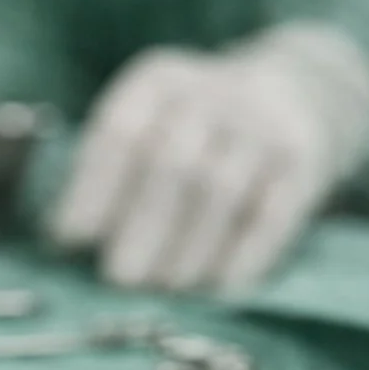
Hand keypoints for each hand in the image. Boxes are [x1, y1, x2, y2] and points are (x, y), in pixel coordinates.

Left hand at [49, 24, 368, 291]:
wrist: (298, 88)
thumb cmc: (192, 125)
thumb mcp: (148, 119)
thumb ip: (106, 168)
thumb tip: (63, 241)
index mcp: (157, 82)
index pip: (119, 132)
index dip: (91, 189)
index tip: (70, 239)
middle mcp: (211, 93)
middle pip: (171, 164)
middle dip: (141, 228)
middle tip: (119, 278)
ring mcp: (263, 122)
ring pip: (220, 191)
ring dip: (188, 248)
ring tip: (164, 287)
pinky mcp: (305, 158)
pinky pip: (273, 212)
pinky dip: (246, 254)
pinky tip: (220, 286)